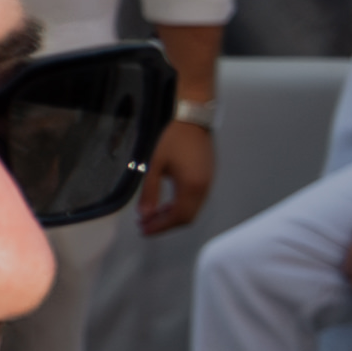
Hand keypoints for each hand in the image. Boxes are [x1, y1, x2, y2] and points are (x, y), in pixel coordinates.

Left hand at [138, 114, 212, 238]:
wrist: (193, 119)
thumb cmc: (172, 139)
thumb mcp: (154, 165)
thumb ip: (149, 192)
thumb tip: (144, 215)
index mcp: (192, 186)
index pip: (178, 217)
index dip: (160, 227)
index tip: (143, 231)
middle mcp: (204, 188)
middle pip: (186, 217)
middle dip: (165, 224)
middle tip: (144, 225)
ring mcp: (208, 183)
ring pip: (192, 210)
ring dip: (172, 216)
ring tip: (150, 216)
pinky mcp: (207, 178)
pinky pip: (195, 201)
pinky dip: (180, 207)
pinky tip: (164, 205)